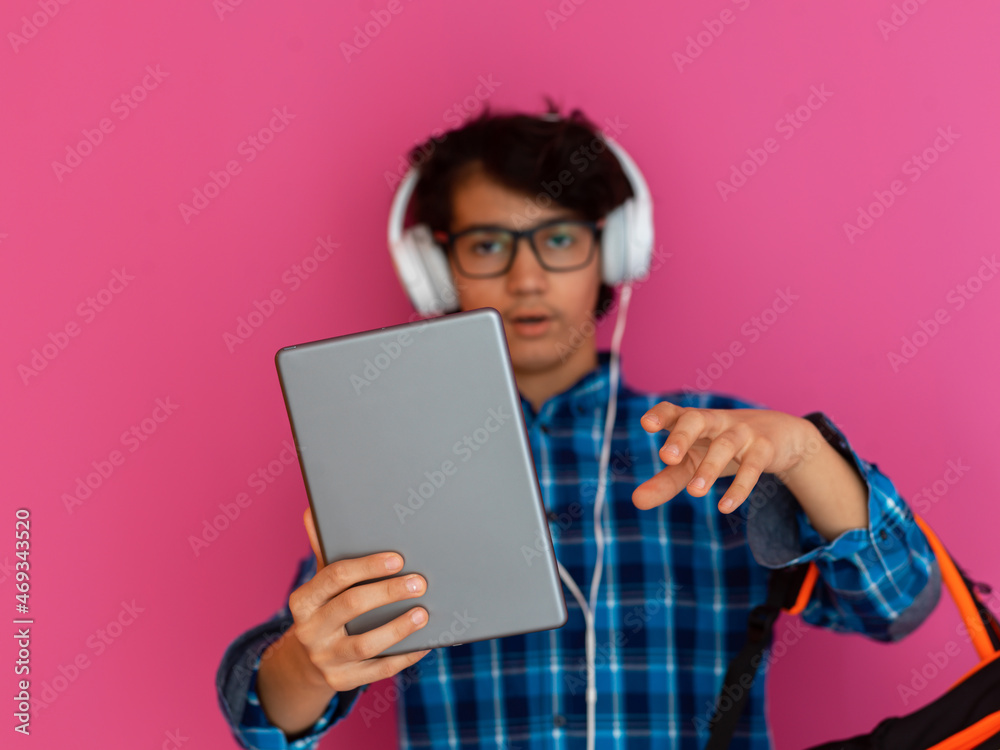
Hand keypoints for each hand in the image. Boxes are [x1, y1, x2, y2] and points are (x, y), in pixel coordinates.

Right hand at [289, 508, 432, 692]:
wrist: (308, 659)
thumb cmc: (325, 607)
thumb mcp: (321, 581)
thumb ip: (324, 548)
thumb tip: (314, 510)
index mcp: (302, 600)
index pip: (335, 577)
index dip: (368, 566)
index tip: (398, 558)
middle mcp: (309, 631)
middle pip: (351, 607)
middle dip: (388, 592)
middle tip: (419, 582)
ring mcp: (325, 659)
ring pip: (364, 644)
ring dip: (397, 627)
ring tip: (424, 613)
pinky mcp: (342, 681)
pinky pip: (378, 670)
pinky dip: (404, 655)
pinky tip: (425, 642)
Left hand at [631, 402, 811, 513]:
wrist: (782, 436)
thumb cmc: (723, 448)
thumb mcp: (694, 462)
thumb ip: (666, 480)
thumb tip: (636, 501)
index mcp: (693, 422)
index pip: (674, 412)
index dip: (660, 415)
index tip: (646, 424)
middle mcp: (715, 422)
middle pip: (696, 420)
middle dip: (681, 437)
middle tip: (666, 457)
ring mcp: (741, 433)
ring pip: (724, 445)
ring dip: (709, 468)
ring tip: (694, 492)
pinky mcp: (764, 449)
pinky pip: (752, 467)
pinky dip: (740, 487)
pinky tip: (725, 507)